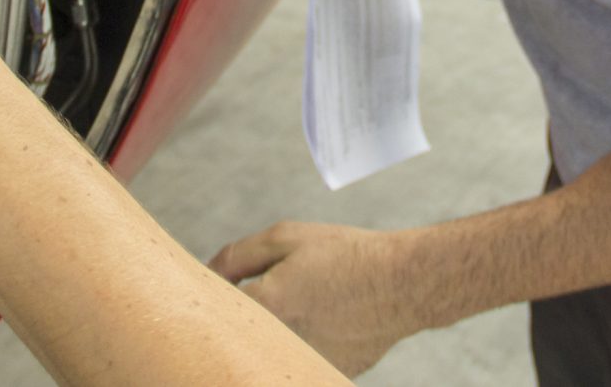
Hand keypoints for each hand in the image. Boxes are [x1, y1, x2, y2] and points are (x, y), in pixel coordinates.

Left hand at [208, 222, 421, 375]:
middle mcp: (281, 342)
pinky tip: (327, 321)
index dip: (218, 295)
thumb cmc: (346, 254)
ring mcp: (304, 362)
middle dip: (247, 315)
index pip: (217, 309)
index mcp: (267, 306)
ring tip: (310, 305)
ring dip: (275, 331)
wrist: (403, 283)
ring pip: (271, 348)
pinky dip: (304, 343)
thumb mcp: (287, 237)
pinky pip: (299, 359)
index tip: (224, 287)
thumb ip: (238, 256)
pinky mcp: (325, 373)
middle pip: (242, 334)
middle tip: (276, 294)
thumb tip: (207, 274)